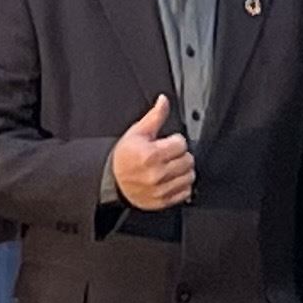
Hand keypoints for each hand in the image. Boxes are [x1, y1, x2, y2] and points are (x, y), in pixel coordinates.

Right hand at [111, 95, 196, 209]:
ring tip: (171, 167)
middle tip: (170, 155)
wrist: (113, 181)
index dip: (176, 141)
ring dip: (184, 170)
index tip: (168, 143)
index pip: (181, 144)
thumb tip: (164, 101)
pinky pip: (186, 192)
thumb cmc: (124, 157)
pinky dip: (182, 185)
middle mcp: (156, 174)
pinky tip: (172, 179)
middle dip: (181, 155)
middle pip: (188, 160)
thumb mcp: (137, 133)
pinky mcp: (163, 201)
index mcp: (150, 155)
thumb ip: (155, 116)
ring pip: (189, 176)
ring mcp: (160, 189)